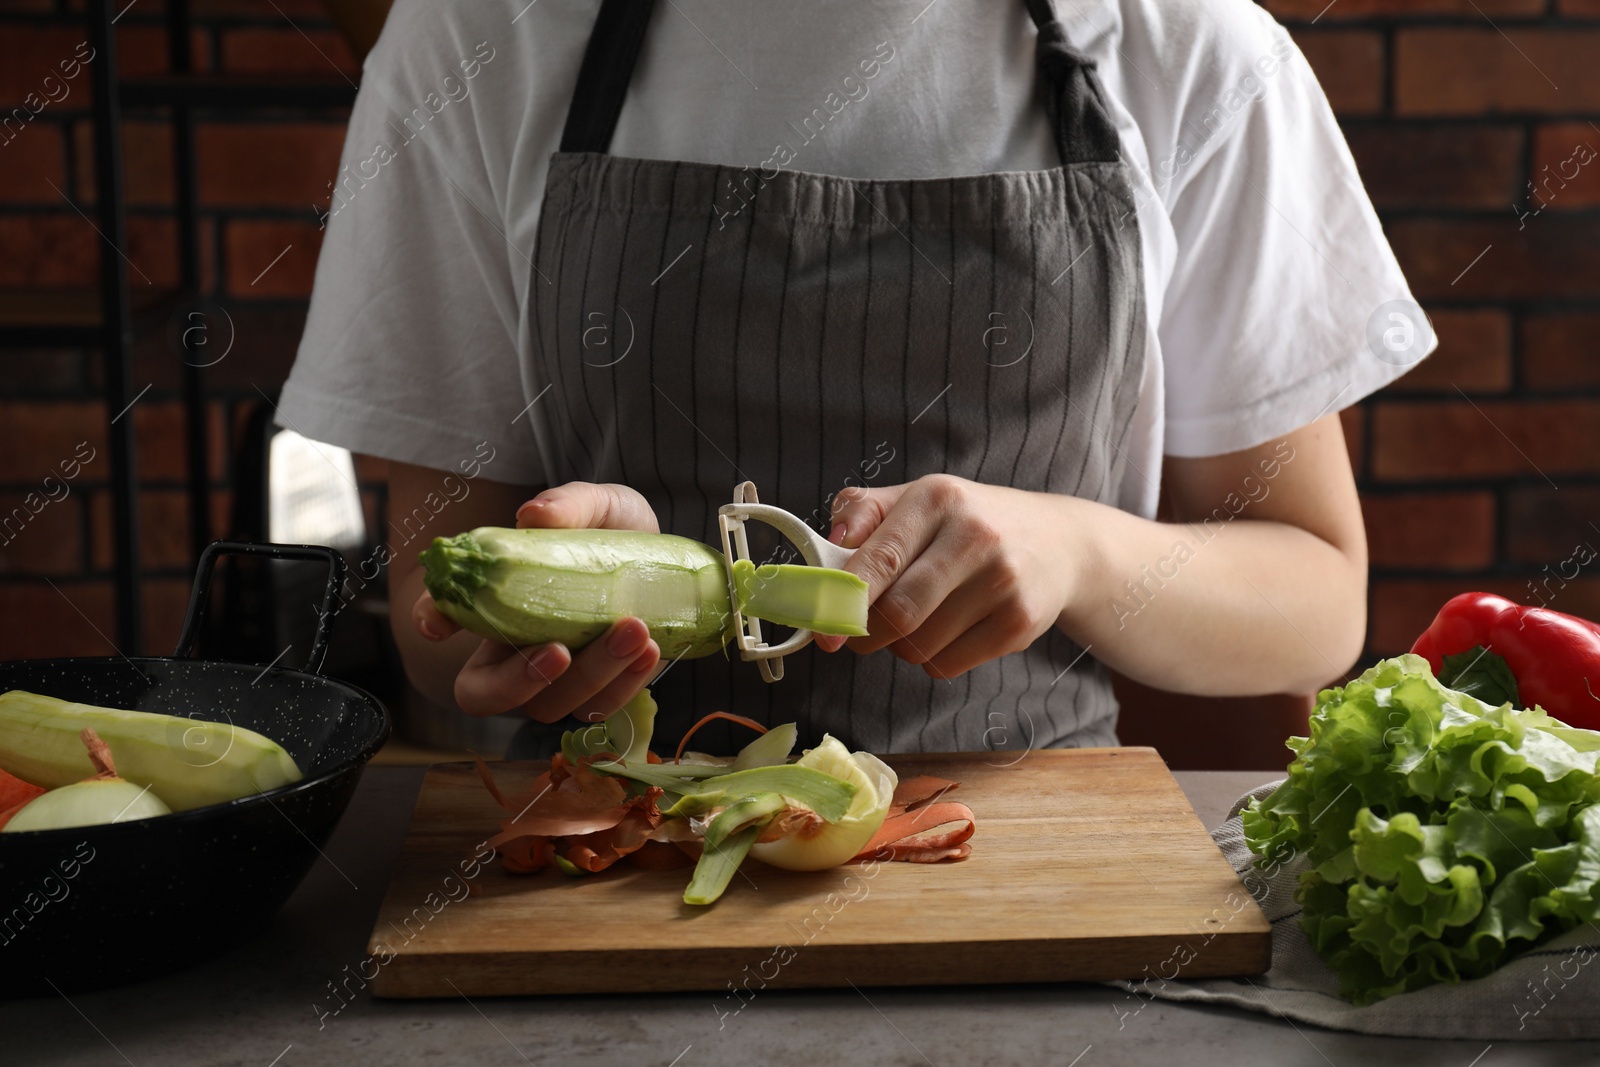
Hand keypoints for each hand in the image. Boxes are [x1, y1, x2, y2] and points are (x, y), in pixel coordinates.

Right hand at [412, 482, 662, 722]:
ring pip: (552, 705)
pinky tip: (648, 649)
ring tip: (633, 630)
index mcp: (497, 601)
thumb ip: (568, 503)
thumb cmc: (612, 530)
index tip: (438, 626)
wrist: (663, 557)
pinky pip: (603, 706)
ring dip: (592, 676)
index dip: (432, 620)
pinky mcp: (599, 690)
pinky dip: (626, 684)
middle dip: (518, 683)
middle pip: (485, 693)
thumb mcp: (597, 505)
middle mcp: (515, 649)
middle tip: (560, 650)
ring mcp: (557, 678)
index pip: (444, 615)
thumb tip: (536, 514)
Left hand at [814, 475, 1082, 677]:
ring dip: (900, 647)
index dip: (842, 600)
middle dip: (865, 634)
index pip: (879, 558)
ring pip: (919, 646)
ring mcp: (1002, 581)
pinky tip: (947, 632)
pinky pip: (947, 665)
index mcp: (938, 498)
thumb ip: (865, 513)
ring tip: (915, 622)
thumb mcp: (920, 500)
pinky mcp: (1019, 623)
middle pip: (898, 613)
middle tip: (858, 634)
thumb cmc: (970, 522)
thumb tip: (827, 547)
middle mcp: (974, 536)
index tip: (822, 630)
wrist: (1058, 542)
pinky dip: (931, 660)